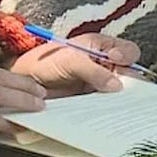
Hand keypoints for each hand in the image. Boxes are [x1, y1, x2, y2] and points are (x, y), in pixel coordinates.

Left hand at [8, 33, 141, 95]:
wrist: (27, 80)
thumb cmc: (45, 61)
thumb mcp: (71, 61)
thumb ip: (94, 71)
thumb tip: (117, 85)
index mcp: (101, 46)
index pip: (127, 51)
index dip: (126, 56)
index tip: (117, 60)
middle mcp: (104, 63)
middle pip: (129, 72)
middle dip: (130, 81)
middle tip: (124, 88)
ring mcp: (99, 81)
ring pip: (120, 89)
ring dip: (121, 96)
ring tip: (118, 102)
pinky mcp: (93, 97)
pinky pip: (108, 102)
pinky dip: (110, 107)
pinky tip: (109, 111)